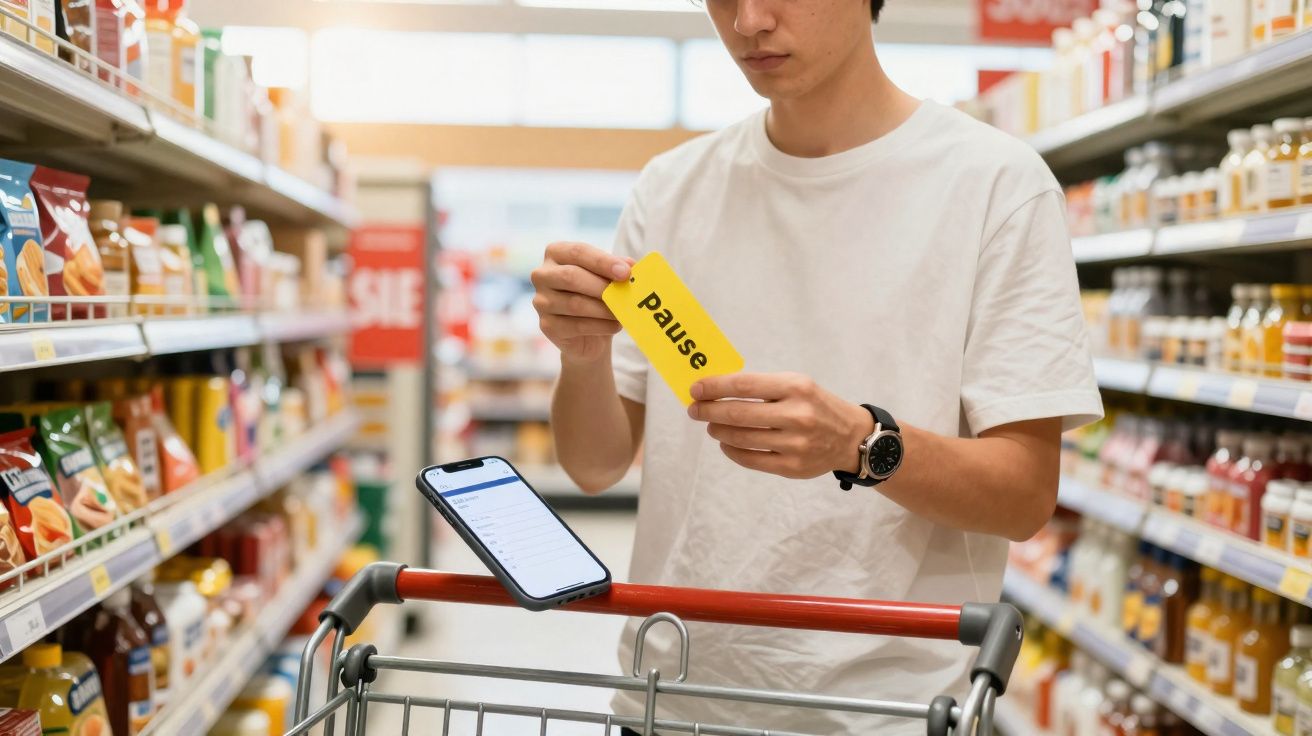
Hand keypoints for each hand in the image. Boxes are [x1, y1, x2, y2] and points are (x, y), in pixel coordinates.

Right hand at [531, 242, 632, 364]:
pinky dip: (601, 326)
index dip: (603, 261)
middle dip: (602, 286)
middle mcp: (542, 275)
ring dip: (604, 309)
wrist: (588, 335)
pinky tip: (615, 325)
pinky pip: (576, 325)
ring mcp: (541, 301)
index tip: (626, 272)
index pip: (578, 252)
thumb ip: (617, 268)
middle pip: (571, 276)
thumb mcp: (607, 277)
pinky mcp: (547, 325)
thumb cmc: (597, 296)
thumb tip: (631, 265)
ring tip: (623, 312)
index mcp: (556, 253)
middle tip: (625, 293)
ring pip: (575, 303)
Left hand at [687, 373, 874, 478]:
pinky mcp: (792, 467)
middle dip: (709, 411)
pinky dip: (732, 450)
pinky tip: (726, 442)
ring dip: (718, 431)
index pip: (744, 386)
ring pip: (741, 438)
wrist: (852, 437)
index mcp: (796, 388)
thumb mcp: (797, 385)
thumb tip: (717, 390)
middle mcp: (797, 415)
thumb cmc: (816, 406)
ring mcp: (795, 444)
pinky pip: (751, 459)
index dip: (715, 387)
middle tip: (695, 410)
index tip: (695, 389)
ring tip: (711, 426)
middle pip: (738, 414)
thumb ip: (762, 387)